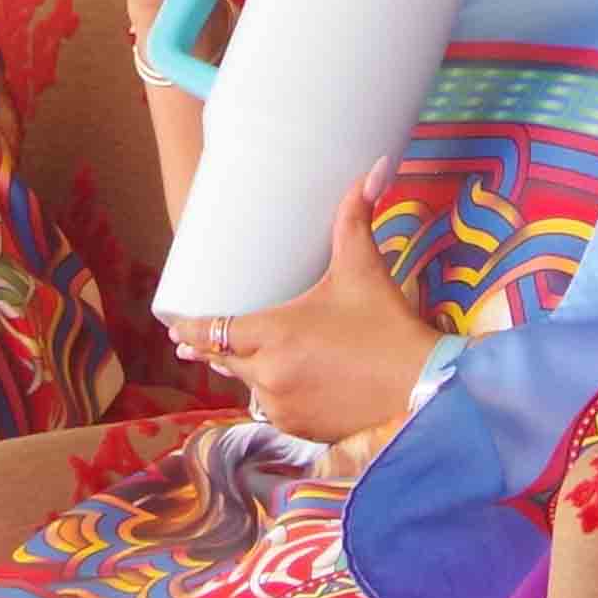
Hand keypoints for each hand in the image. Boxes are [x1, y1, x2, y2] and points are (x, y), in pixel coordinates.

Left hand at [175, 173, 437, 443]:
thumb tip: (374, 169)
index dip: (189, 330)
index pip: (212, 332)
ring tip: (242, 360)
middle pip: (224, 360)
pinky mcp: (300, 429)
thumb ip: (355, 220)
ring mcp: (283, 406)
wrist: (423, 388)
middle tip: (196, 341)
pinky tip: (279, 388)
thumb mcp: (364, 270)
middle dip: (212, 350)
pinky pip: (272, 410)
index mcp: (274, 333)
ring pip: (247, 387)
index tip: (175, 327)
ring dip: (244, 373)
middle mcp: (268, 373)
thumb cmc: (389, 328)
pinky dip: (273, 396)